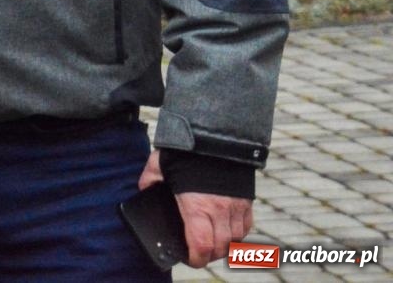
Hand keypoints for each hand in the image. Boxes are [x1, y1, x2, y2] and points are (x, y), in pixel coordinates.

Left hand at [138, 151, 254, 267]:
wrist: (218, 133)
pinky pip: (246, 225)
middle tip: (197, 252)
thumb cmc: (186, 150)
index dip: (196, 258)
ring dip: (224, 245)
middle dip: (208, 255)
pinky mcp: (247, 199)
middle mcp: (219, 209)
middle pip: (219, 247)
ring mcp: (236, 206)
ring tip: (211, 242)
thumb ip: (151, 179)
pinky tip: (227, 228)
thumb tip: (144, 189)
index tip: (189, 259)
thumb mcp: (160, 163)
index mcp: (196, 205)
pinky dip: (237, 232)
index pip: (201, 245)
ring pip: (235, 240)